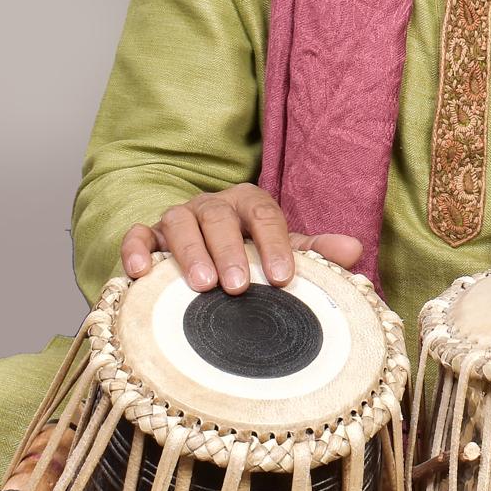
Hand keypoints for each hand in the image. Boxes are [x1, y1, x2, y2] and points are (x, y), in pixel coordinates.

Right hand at [120, 183, 362, 294]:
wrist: (206, 259)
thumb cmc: (251, 257)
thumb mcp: (283, 253)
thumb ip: (316, 252)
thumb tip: (355, 250)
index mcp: (249, 205)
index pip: (264, 214)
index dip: (274, 243)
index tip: (283, 277)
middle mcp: (212, 206)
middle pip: (219, 217)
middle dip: (230, 250)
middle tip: (239, 285)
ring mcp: (177, 218)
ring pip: (179, 223)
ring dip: (189, 252)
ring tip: (202, 285)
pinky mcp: (146, 236)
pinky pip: (136, 234)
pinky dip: (135, 248)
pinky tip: (139, 272)